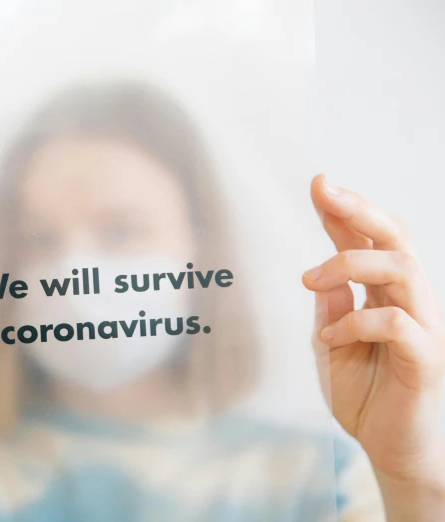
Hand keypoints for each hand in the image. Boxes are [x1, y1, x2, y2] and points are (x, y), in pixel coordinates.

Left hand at [303, 175, 444, 519]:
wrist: (392, 450)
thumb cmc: (367, 397)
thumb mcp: (333, 347)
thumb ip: (330, 310)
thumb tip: (320, 274)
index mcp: (384, 296)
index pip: (368, 242)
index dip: (344, 211)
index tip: (318, 183)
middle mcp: (408, 302)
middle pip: (397, 238)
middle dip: (360, 209)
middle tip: (324, 191)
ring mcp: (423, 327)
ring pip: (403, 268)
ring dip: (351, 262)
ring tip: (309, 279)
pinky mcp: (427, 358)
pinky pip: (398, 322)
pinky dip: (357, 322)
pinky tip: (330, 338)